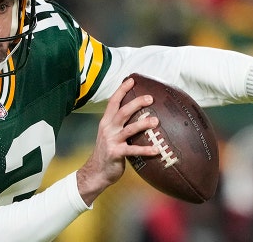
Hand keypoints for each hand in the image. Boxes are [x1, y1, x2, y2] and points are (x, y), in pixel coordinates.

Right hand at [77, 78, 159, 205]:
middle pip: (122, 111)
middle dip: (136, 103)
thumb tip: (137, 115)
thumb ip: (120, 125)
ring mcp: (111, 141)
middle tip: (150, 98)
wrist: (96, 172)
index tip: (132, 80)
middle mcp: (108, 129)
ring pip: (129, 129)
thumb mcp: (109, 134)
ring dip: (143, 124)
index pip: (113, 102)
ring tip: (156, 121)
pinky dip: (146, 150)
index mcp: (106, 122)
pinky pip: (133, 150)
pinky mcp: (116, 154)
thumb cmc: (107, 152)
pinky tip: (157, 150)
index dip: (122, 90)